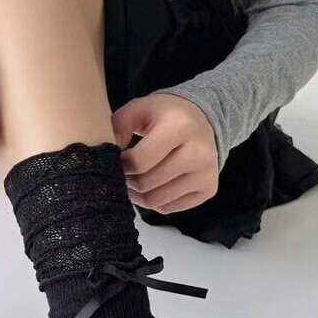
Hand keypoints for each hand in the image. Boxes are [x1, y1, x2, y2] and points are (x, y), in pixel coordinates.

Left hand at [112, 94, 218, 213]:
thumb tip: (109, 152)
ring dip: (136, 195)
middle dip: (127, 181)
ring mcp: (206, 173)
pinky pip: (168, 208)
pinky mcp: (208, 189)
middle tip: (123, 172)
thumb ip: (119, 124)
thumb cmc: (166, 115)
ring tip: (134, 180)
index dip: (121, 165)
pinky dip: (153, 201)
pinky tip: (152, 186)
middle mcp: (198, 152)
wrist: (205, 120)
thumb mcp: (141, 108)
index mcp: (180, 127)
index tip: (117, 160)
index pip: (139, 162)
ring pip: (154, 201)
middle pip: (145, 184)